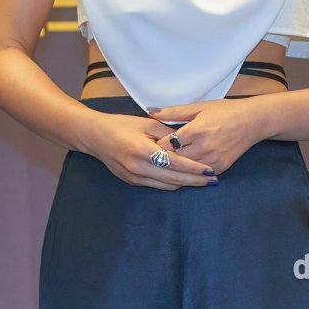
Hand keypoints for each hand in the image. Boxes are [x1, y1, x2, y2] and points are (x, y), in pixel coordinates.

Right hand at [87, 111, 218, 190]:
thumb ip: (167, 133)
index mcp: (143, 151)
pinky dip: (172, 183)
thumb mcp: (146, 123)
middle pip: (174, 179)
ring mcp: (135, 178)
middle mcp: (139, 168)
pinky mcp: (132, 182)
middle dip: (195, 180)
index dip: (195, 168)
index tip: (210, 170)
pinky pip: (157, 185)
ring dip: (185, 184)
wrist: (95, 136)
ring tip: (202, 181)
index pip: (176, 163)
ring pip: (167, 186)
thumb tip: (187, 140)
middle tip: (213, 180)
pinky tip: (182, 179)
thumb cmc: (121, 125)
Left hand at [149, 97, 261, 174]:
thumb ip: (174, 112)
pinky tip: (185, 168)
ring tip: (167, 163)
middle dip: (163, 159)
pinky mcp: (221, 168)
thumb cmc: (225, 110)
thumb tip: (151, 112)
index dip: (157, 146)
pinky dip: (191, 172)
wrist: (252, 121)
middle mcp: (204, 148)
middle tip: (154, 156)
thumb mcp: (199, 107)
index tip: (151, 144)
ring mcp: (213, 160)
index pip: (167, 145)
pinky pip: (200, 175)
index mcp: (196, 130)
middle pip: (174, 161)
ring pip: (186, 171)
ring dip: (176, 168)